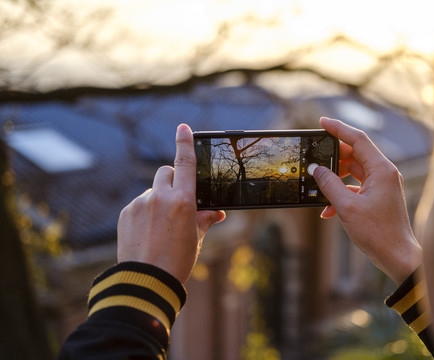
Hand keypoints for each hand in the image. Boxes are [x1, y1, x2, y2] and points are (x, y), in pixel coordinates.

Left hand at [117, 124, 225, 283]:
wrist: (146, 281)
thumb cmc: (177, 261)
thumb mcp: (196, 238)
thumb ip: (204, 219)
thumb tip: (216, 212)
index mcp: (182, 201)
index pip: (184, 163)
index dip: (184, 142)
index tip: (183, 127)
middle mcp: (159, 197)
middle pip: (164, 172)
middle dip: (171, 180)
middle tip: (175, 201)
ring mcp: (140, 204)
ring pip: (151, 191)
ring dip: (157, 200)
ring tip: (160, 228)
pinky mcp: (126, 213)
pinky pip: (139, 204)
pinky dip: (145, 212)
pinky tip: (148, 233)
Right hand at [313, 117, 421, 283]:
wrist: (397, 256)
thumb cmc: (378, 233)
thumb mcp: (347, 207)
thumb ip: (329, 185)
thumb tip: (317, 170)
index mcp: (382, 170)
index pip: (358, 139)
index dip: (338, 128)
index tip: (322, 122)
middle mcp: (385, 173)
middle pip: (355, 154)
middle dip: (333, 157)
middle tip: (315, 159)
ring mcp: (383, 185)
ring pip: (354, 171)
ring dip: (335, 178)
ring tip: (319, 187)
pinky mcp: (379, 197)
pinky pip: (357, 187)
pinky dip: (342, 193)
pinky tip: (327, 209)